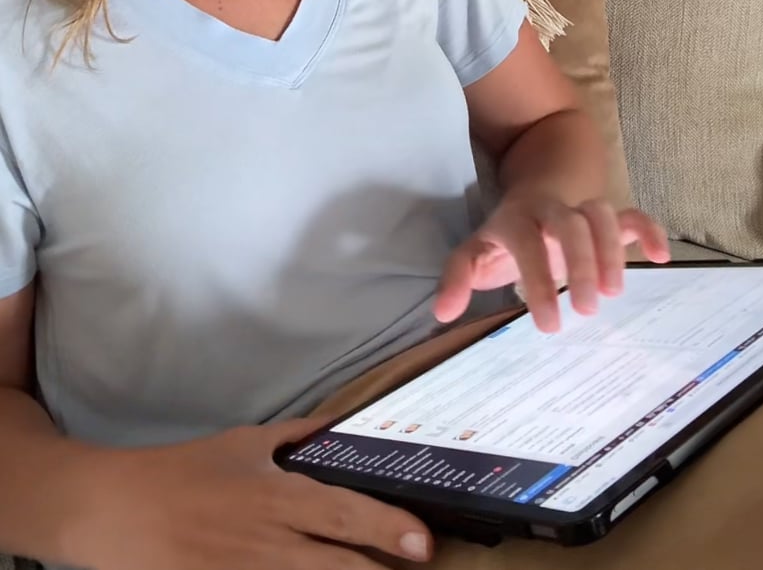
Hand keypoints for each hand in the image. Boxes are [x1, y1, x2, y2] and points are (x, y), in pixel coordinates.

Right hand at [65, 420, 432, 569]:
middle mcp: (270, 541)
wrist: (119, 510)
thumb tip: (344, 425)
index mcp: (277, 494)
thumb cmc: (185, 470)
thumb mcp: (243, 442)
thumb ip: (297, 437)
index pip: (345, 513)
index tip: (424, 543)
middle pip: (339, 566)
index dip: (388, 529)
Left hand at [434, 195, 669, 332]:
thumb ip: (459, 278)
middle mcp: (552, 211)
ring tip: (612, 292)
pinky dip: (650, 231)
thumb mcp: (478, 250)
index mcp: (517, 220)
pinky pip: (634, 214)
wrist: (540, 182)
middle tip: (586, 309)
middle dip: (580, 263)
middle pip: (570, 224)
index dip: (537, 281)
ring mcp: (584, 209)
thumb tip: (442, 313)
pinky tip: (660, 257)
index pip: (526, 245)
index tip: (549, 324)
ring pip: (602, 214)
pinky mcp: (611, 214)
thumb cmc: (509, 232)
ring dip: (611, 251)